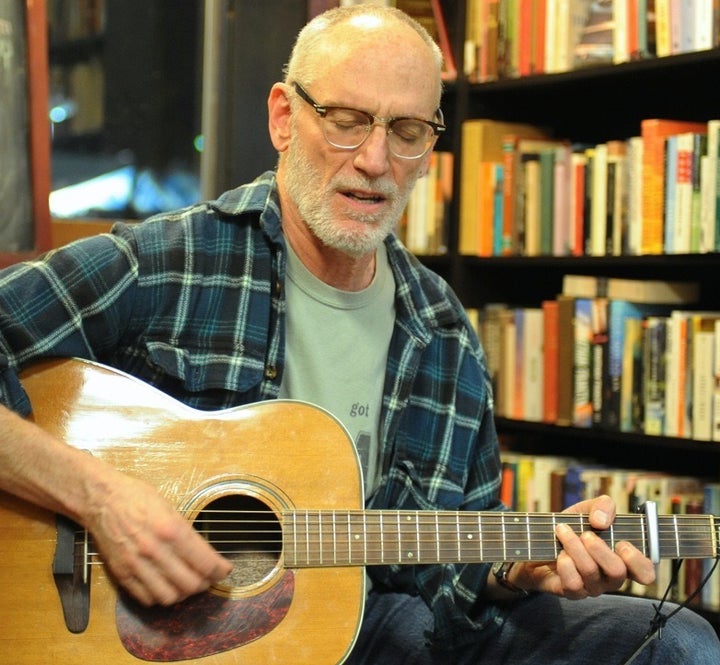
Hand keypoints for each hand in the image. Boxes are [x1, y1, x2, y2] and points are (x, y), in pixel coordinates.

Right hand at [85, 470, 232, 605]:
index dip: (220, 570)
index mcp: (171, 530)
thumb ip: (186, 533)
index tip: (225, 570)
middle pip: (190, 584)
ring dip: (184, 594)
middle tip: (209, 578)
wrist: (101, 499)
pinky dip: (161, 597)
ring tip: (189, 584)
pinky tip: (167, 586)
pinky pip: (147, 598)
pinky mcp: (122, 574)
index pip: (205, 562)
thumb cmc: (137, 497)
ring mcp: (137, 565)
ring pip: (170, 597)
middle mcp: (155, 551)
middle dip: (206, 584)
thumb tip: (204, 553)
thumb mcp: (170, 507)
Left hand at [508, 495, 655, 598]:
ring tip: (562, 531)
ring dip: (575, 548)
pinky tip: (559, 553)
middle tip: (585, 534)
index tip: (622, 543)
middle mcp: (610, 578)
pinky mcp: (571, 592)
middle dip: (600, 549)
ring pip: (591, 573)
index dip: (639, 561)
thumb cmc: (572, 527)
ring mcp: (591, 587)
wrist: (537, 541)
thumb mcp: (588, 509)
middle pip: (617, 572)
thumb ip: (603, 506)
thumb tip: (601, 521)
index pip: (645, 572)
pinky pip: (573, 584)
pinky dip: (565, 564)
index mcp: (622, 559)